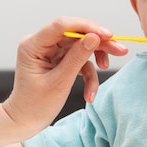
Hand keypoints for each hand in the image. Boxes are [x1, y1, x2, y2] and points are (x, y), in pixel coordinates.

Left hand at [3, 16, 127, 133]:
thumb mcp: (59, 82)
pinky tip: (90, 92)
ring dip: (96, 58)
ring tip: (107, 69)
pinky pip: (80, 60)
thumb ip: (78, 58)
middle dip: (98, 43)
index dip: (86, 27)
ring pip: (81, 46)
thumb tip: (94, 37)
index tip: (108, 35)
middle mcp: (42, 43)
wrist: (25, 121)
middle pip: (76, 34)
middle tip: (120, 50)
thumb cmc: (35, 105)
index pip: (62, 25)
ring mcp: (51, 51)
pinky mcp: (59, 60)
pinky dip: (88, 74)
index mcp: (33, 45)